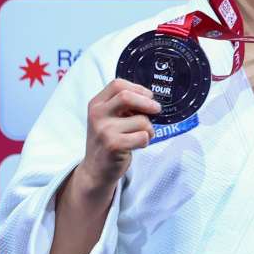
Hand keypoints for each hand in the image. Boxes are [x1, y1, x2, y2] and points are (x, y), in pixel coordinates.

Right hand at [77, 79, 159, 197]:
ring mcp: (104, 130)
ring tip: (142, 135)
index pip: (118, 84)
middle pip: (127, 96)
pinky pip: (142, 136)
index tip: (149, 96)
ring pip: (141, 120)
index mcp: (96, 104)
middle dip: (148, 103)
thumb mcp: (109, 118)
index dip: (138, 89)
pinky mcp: (113, 145)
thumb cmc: (109, 140)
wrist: (96, 169)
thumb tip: (150, 98)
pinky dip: (146, 141)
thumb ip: (123, 106)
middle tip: (157, 110)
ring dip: (150, 129)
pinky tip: (137, 145)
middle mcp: (97, 114)